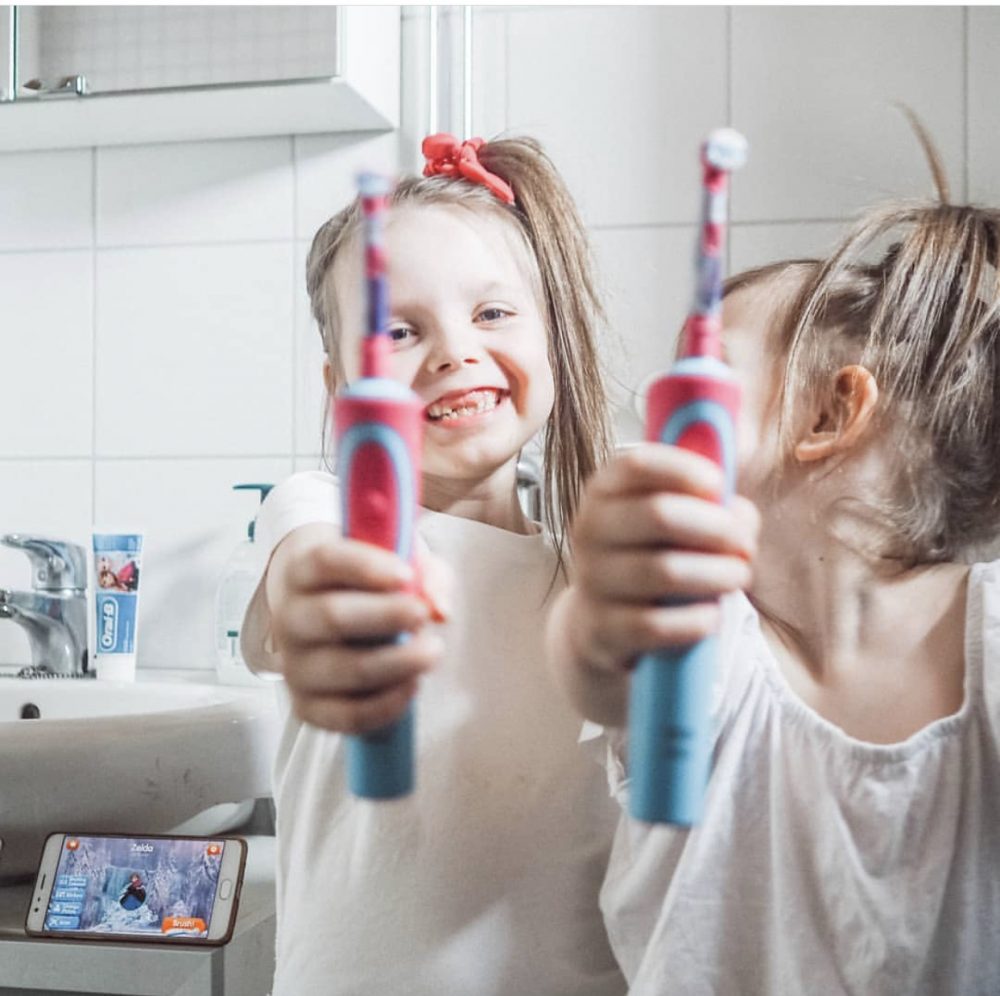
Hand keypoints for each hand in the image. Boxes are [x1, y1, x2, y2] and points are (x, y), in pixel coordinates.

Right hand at [266, 523, 447, 733]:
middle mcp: (290, 618)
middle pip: (331, 616)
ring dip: (396, 662)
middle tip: (423, 615)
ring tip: (432, 651)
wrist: (330, 617)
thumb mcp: (397, 564)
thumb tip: (440, 609)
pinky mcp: (307, 705)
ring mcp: (295, 665)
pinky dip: (385, 704)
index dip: (366, 567)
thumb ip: (426, 575)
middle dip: (386, 616)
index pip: (325, 562)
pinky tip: (412, 685)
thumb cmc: (367, 586)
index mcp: (303, 572)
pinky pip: (346, 714)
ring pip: (343, 668)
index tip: (405, 575)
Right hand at [548, 444, 757, 724]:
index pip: (637, 465)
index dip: (685, 470)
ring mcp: (591, 580)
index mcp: (604, 492)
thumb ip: (709, 495)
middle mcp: (590, 530)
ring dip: (716, 574)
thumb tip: (741, 498)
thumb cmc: (652, 554)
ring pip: (663, 571)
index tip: (719, 485)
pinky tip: (713, 617)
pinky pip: (655, 624)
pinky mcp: (601, 629)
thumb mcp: (672, 516)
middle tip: (746, 544)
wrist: (601, 622)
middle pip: (658, 514)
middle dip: (717, 528)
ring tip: (739, 577)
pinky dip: (695, 620)